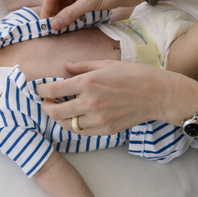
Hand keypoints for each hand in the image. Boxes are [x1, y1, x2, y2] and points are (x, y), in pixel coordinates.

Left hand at [36, 60, 197, 135]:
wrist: (158, 94)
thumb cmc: (134, 74)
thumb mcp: (106, 64)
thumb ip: (82, 66)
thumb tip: (64, 67)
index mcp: (88, 82)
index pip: (53, 90)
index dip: (41, 91)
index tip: (39, 89)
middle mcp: (90, 102)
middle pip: (54, 112)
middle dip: (45, 107)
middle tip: (46, 103)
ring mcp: (98, 119)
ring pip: (66, 125)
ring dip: (58, 118)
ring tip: (59, 110)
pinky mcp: (106, 130)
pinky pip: (82, 132)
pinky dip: (75, 125)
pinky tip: (76, 118)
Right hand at [40, 0, 147, 29]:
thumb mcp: (91, 2)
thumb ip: (71, 14)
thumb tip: (54, 25)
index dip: (47, 11)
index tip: (45, 26)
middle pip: (58, 0)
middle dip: (56, 15)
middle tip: (54, 31)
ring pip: (66, 5)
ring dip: (65, 17)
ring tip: (63, 30)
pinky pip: (76, 7)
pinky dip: (74, 16)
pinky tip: (73, 25)